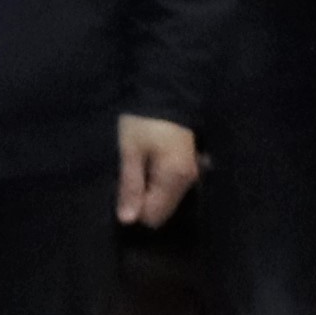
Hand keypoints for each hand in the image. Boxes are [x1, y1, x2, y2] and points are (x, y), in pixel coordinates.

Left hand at [116, 114, 204, 228]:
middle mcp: (190, 181)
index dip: (134, 209)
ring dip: (150, 192)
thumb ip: (130, 186)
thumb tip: (127, 221)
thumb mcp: (130, 152)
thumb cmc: (143, 122)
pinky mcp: (191, 166)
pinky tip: (148, 167)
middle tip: (128, 178)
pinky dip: (158, 184)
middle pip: (163, 210)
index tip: (122, 190)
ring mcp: (193, 174)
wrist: (167, 94)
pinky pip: (173, 188)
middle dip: (143, 202)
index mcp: (175, 180)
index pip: (154, 216)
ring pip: (168, 200)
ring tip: (137, 170)